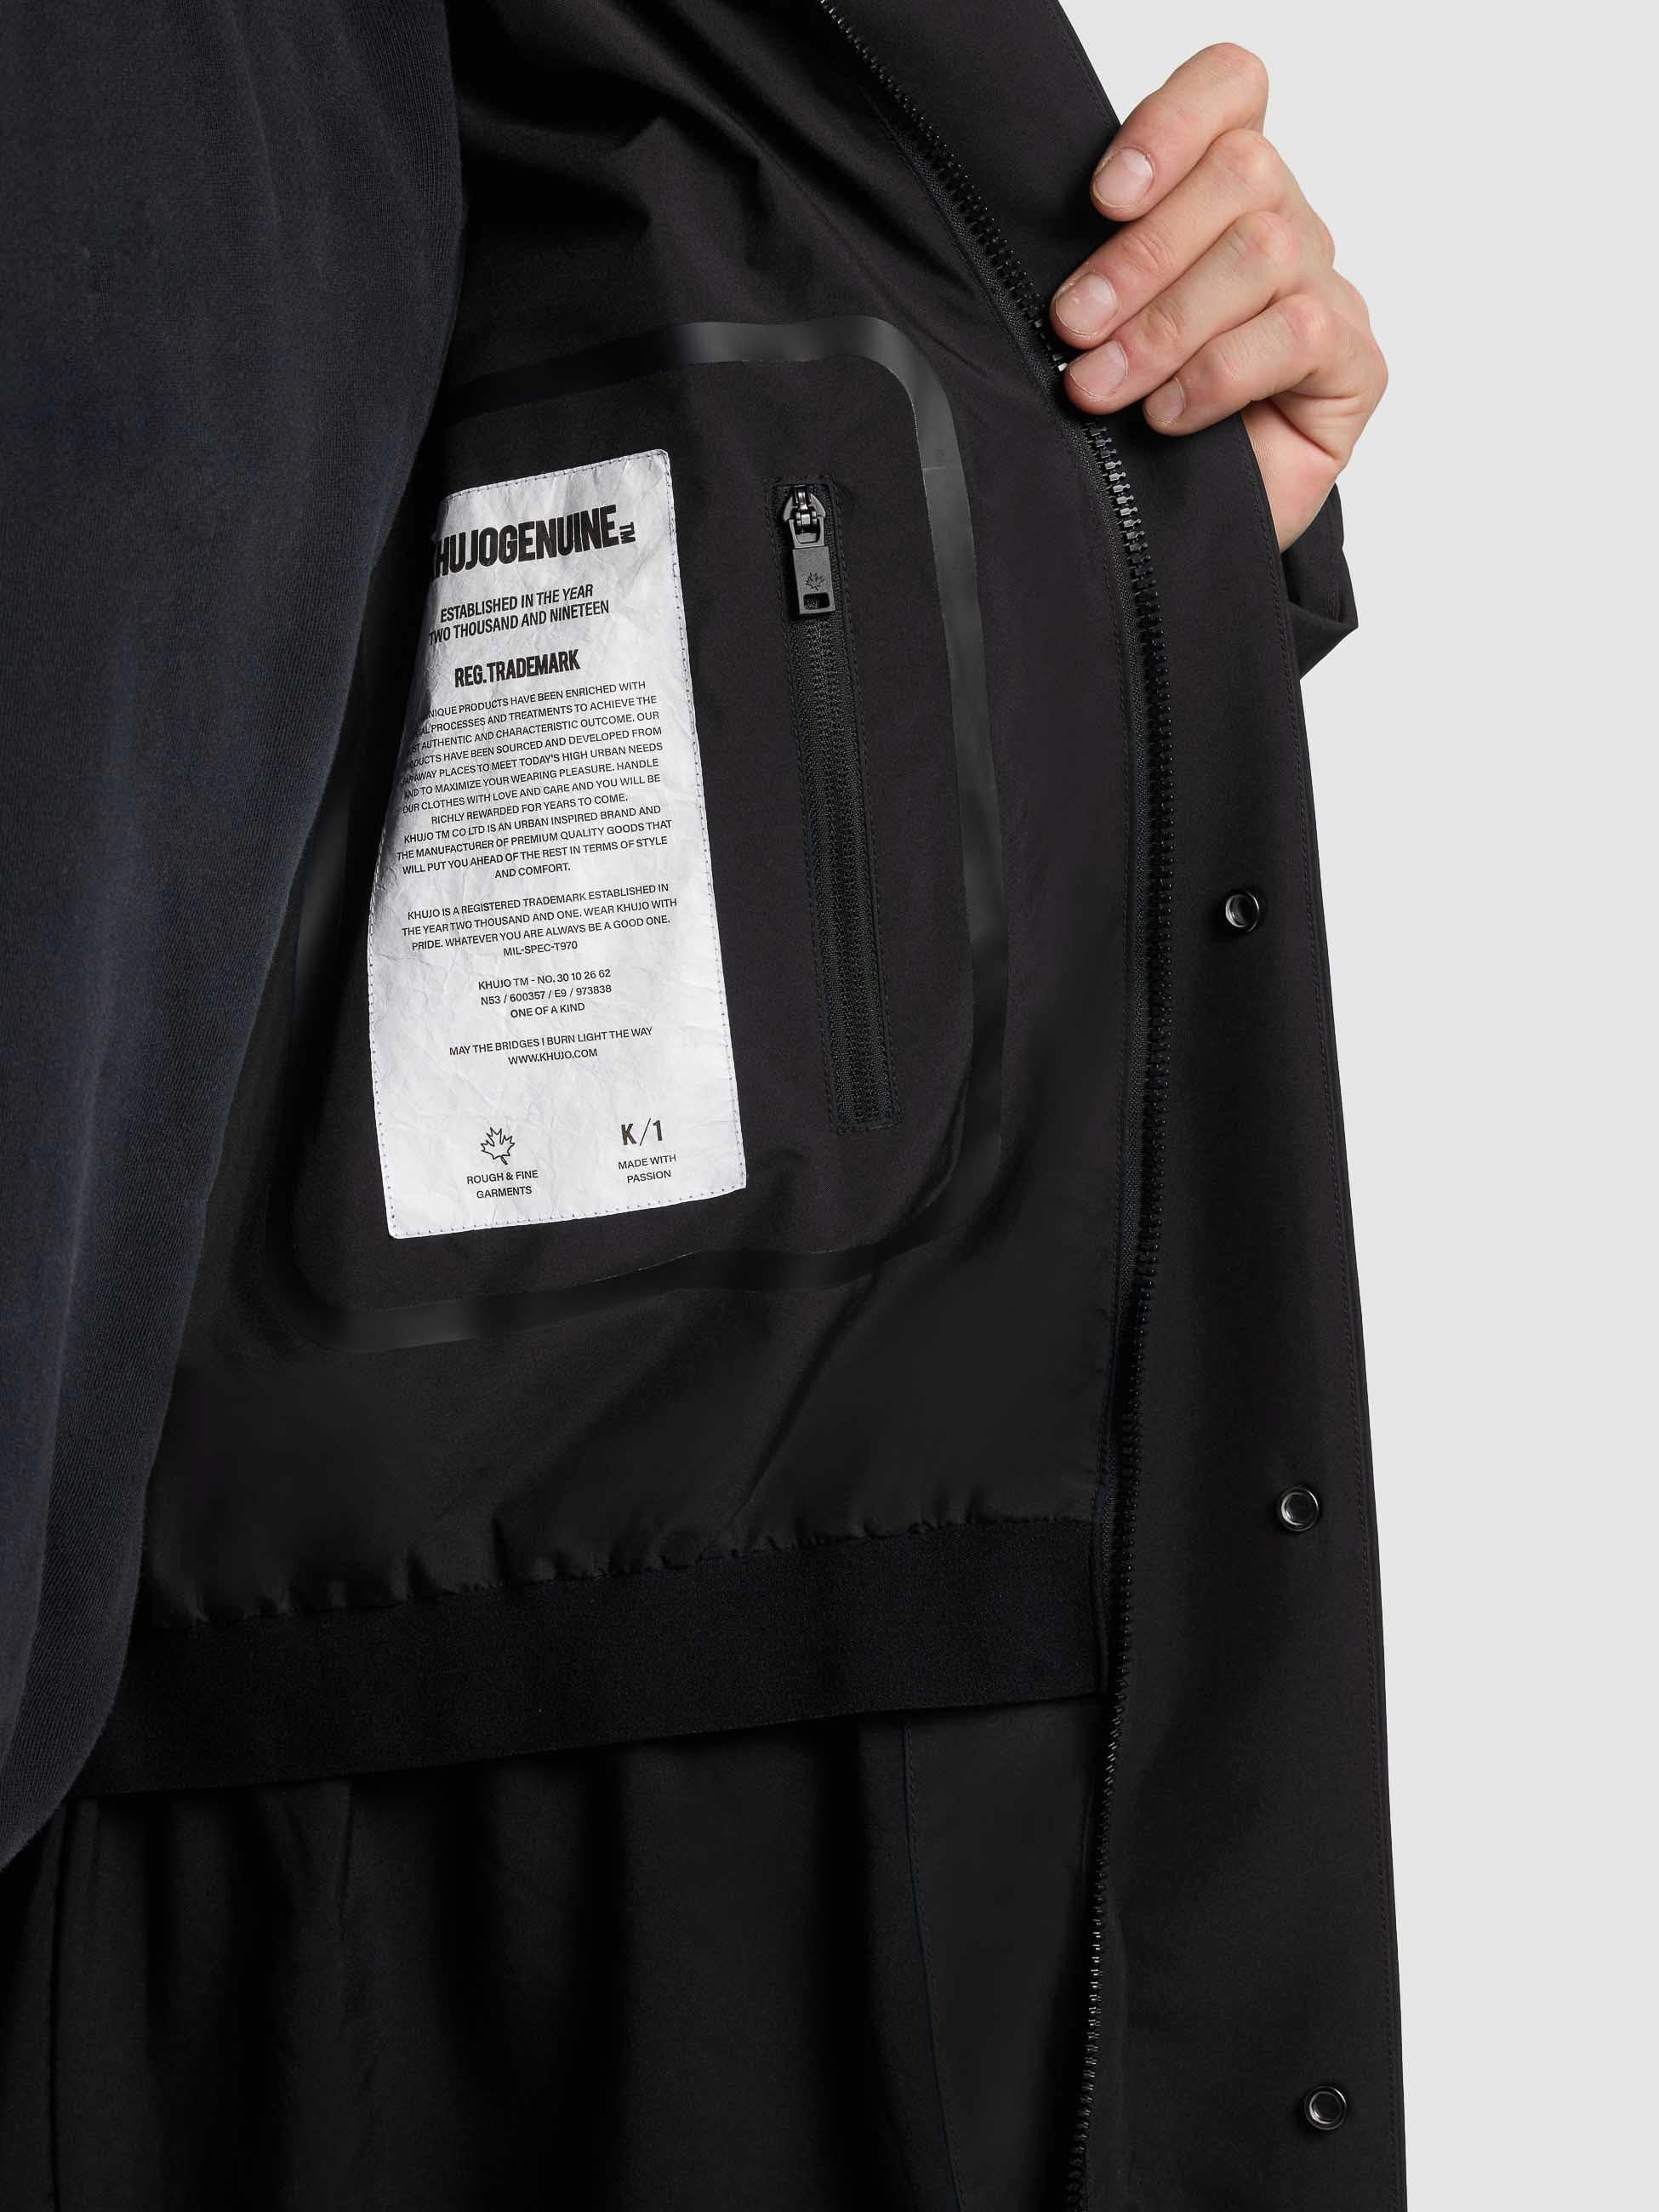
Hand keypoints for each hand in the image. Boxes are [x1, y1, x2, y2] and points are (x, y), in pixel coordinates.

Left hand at [1051, 44, 1385, 550]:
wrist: (1169, 542)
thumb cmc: (1127, 430)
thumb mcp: (1091, 334)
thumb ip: (1086, 270)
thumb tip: (1022, 251)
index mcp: (1220, 194)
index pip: (1232, 91)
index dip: (1173, 123)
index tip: (1101, 198)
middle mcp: (1283, 229)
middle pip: (1243, 172)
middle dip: (1141, 256)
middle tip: (1073, 327)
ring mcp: (1325, 293)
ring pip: (1266, 252)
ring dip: (1166, 325)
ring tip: (1101, 388)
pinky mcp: (1354, 366)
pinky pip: (1299, 333)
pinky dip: (1217, 374)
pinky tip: (1168, 416)